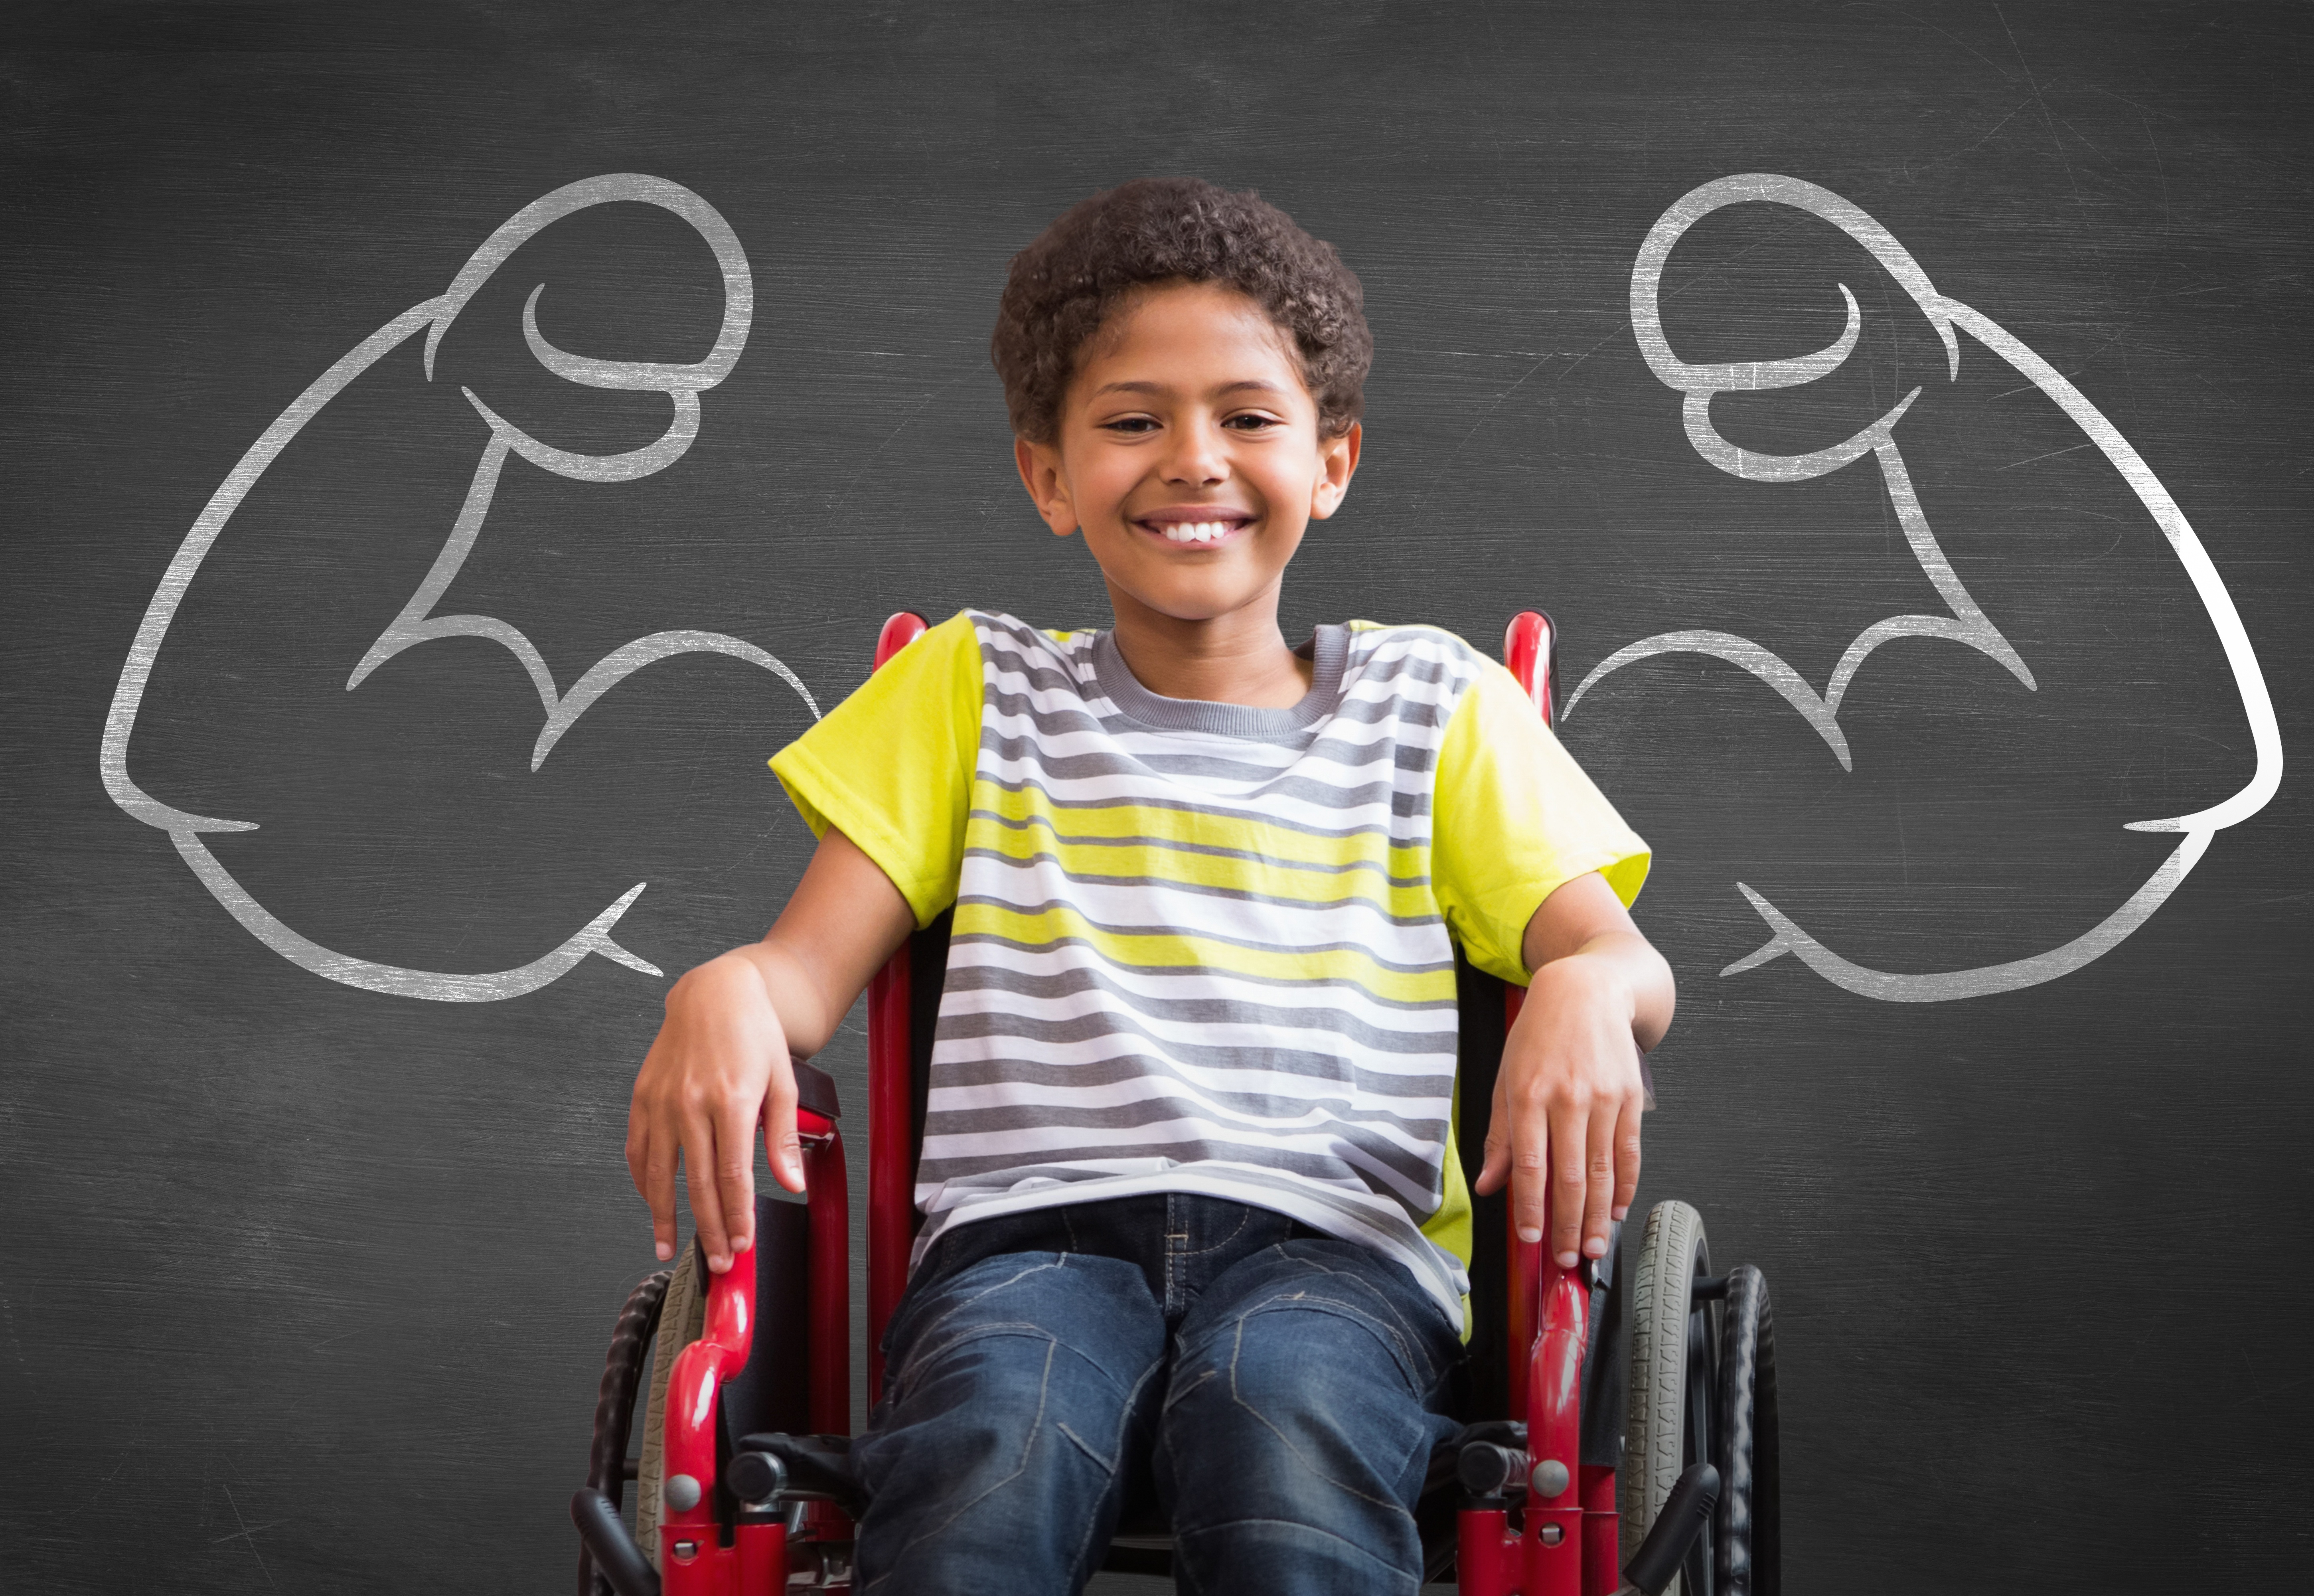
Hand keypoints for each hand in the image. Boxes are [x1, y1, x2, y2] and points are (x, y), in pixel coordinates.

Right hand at [625, 951, 805, 1273]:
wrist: (714, 993)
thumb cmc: (753, 1034)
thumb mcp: (783, 1081)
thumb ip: (782, 1137)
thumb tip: (792, 1183)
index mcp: (730, 1100)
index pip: (733, 1175)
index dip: (737, 1216)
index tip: (743, 1243)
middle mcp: (690, 1103)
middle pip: (698, 1183)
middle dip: (708, 1229)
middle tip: (719, 1260)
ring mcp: (661, 1101)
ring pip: (658, 1174)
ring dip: (664, 1216)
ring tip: (669, 1246)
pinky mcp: (642, 1097)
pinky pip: (637, 1149)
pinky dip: (642, 1180)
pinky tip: (650, 1202)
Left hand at [1470, 871, 1671, 1270]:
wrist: (1586, 991)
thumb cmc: (1539, 1034)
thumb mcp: (1506, 1077)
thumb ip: (1499, 1135)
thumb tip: (1491, 1184)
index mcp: (1529, 1094)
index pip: (1530, 1165)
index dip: (1532, 1207)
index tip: (1531, 1239)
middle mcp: (1568, 1098)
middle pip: (1570, 1176)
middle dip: (1568, 1224)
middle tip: (1566, 1258)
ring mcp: (1603, 1098)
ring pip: (1603, 1172)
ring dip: (1598, 1216)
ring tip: (1593, 1246)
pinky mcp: (1629, 1097)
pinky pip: (1629, 1152)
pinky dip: (1625, 1185)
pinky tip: (1617, 1209)